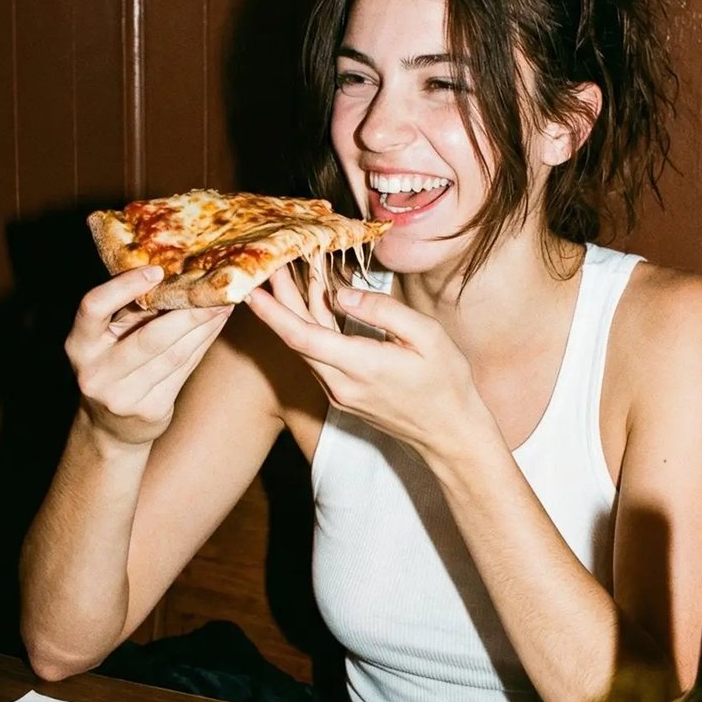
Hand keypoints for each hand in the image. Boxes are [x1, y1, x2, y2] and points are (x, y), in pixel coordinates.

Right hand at [66, 267, 230, 446]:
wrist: (111, 427)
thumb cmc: (114, 364)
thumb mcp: (110, 336)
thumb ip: (131, 308)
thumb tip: (176, 271)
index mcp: (79, 343)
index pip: (93, 307)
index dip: (124, 286)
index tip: (157, 270)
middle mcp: (95, 371)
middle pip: (149, 338)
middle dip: (188, 312)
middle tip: (216, 289)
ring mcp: (122, 395)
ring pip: (174, 355)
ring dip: (204, 326)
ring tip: (224, 303)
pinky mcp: (150, 410)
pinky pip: (184, 370)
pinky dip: (203, 344)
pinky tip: (216, 326)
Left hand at [246, 267, 482, 461]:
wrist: (449, 434)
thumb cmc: (446, 383)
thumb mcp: (428, 337)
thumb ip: (383, 312)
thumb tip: (344, 295)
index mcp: (361, 367)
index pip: (303, 338)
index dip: (274, 313)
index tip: (252, 291)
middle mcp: (341, 384)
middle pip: (296, 340)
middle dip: (278, 301)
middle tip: (267, 267)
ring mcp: (339, 392)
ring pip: (306, 348)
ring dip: (294, 312)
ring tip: (287, 275)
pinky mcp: (343, 393)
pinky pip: (319, 356)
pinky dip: (312, 327)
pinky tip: (315, 303)